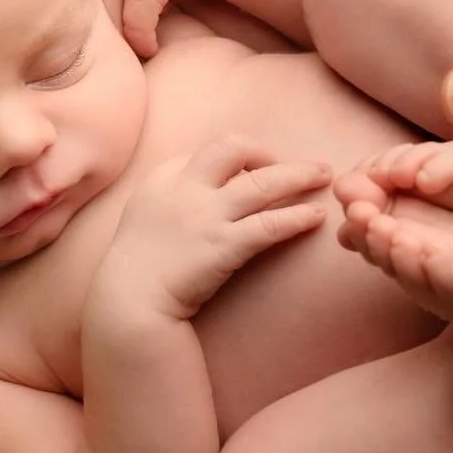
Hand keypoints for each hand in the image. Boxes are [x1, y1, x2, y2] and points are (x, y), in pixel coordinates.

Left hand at [66, 0, 215, 57]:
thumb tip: (59, 37)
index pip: (64, 7)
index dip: (85, 24)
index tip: (100, 30)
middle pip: (83, 22)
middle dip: (104, 36)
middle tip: (121, 40)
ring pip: (108, 32)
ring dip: (124, 43)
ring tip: (136, 38)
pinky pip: (136, 35)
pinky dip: (147, 43)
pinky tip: (153, 40)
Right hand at [98, 137, 330, 319]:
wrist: (127, 303)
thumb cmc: (136, 270)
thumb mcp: (145, 219)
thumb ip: (172, 201)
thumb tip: (206, 196)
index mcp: (162, 179)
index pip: (206, 153)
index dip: (235, 159)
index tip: (253, 170)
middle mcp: (184, 188)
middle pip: (234, 149)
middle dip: (268, 152)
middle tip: (294, 166)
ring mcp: (204, 215)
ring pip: (262, 182)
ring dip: (298, 175)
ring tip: (325, 176)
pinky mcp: (223, 244)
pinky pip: (269, 223)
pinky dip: (297, 217)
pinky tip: (317, 217)